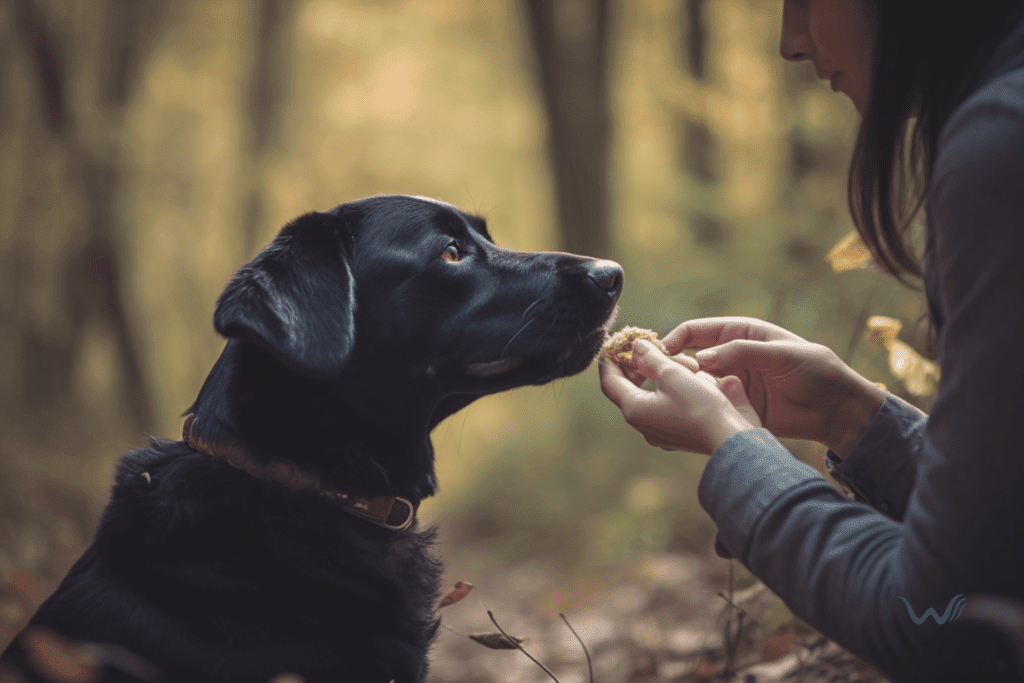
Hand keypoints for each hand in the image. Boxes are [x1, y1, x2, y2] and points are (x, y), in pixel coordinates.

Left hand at [599, 340, 760, 455]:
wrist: (731, 442)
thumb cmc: (701, 407)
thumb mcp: (673, 375)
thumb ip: (651, 358)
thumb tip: (636, 347)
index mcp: (635, 410)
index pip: (610, 382)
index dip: (609, 361)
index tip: (613, 344)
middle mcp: (643, 425)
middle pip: (629, 390)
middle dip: (638, 367)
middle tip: (646, 350)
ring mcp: (659, 433)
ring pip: (651, 398)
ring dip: (659, 378)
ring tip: (678, 363)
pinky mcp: (677, 436)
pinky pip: (667, 408)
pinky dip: (673, 392)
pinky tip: (691, 381)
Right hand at [662, 317, 886, 457]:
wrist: (837, 409)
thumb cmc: (815, 370)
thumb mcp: (781, 354)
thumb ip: (742, 353)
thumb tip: (701, 359)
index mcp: (738, 334)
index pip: (694, 331)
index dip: (673, 340)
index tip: (659, 355)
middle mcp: (728, 357)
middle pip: (686, 358)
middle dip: (667, 366)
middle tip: (651, 380)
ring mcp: (729, 384)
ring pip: (693, 384)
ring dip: (679, 390)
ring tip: (666, 400)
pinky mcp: (734, 408)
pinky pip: (707, 407)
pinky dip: (694, 410)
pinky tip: (685, 417)